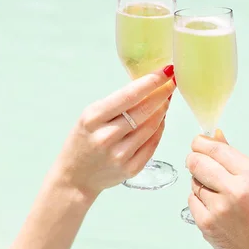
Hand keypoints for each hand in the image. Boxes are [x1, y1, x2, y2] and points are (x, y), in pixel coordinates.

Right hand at [53, 66, 175, 199]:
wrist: (76, 177)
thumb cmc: (84, 140)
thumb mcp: (89, 117)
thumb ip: (116, 104)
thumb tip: (147, 85)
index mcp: (92, 118)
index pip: (129, 96)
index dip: (152, 82)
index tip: (167, 71)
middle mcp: (106, 136)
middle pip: (144, 111)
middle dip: (162, 94)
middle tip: (173, 83)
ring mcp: (120, 155)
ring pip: (152, 127)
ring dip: (162, 111)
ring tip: (165, 100)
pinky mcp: (131, 169)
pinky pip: (153, 144)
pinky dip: (159, 129)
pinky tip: (160, 120)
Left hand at [186, 131, 248, 248]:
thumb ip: (236, 160)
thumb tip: (215, 137)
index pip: (216, 149)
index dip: (202, 142)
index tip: (199, 141)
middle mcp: (234, 191)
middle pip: (196, 162)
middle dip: (194, 158)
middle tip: (199, 161)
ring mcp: (217, 209)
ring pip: (193, 182)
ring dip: (200, 181)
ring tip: (217, 191)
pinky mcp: (206, 224)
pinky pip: (192, 201)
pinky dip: (199, 199)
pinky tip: (214, 205)